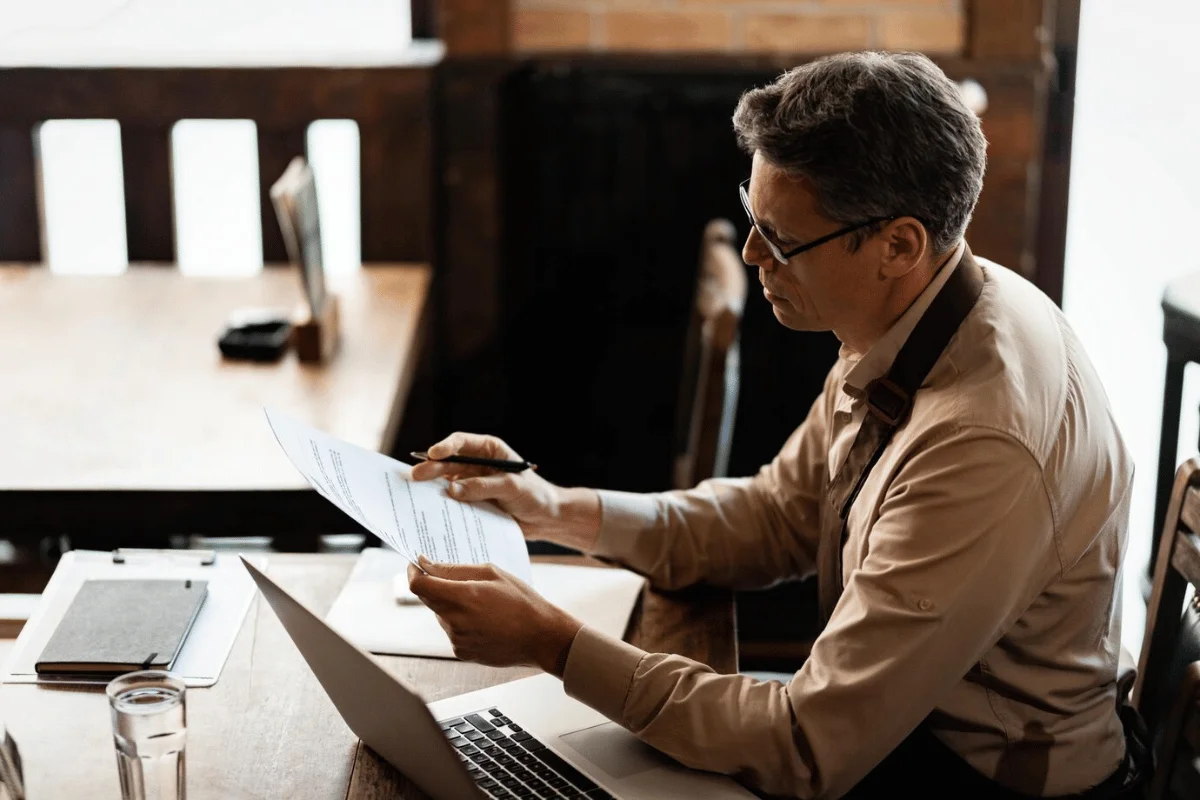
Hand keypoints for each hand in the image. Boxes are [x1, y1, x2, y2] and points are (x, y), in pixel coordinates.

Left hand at [407, 556, 582, 674]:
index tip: (416, 564)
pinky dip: (459, 621)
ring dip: (450, 604)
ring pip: (440, 614)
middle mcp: (455, 621)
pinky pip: (451, 630)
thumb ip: (455, 570)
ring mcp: (457, 639)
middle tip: (458, 578)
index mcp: (462, 597)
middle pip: (428, 599)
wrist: (541, 638)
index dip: (413, 572)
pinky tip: (484, 619)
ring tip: (482, 603)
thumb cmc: (521, 601)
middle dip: (435, 585)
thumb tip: (427, 565)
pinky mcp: (461, 652)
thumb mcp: (492, 574)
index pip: (419, 585)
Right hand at [410, 432, 600, 550]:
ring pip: (445, 483)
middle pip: (448, 463)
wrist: (545, 519)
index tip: (434, 454)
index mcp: (488, 451)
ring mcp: (471, 484)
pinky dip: (440, 506)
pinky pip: (451, 503)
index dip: (446, 447)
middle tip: (416, 476)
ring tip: (414, 494)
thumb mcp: (512, 487)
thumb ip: (483, 486)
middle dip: (431, 468)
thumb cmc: (534, 495)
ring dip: (431, 488)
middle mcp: (476, 465)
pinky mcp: (470, 504)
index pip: (461, 443)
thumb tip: (452, 489)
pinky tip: (427, 511)